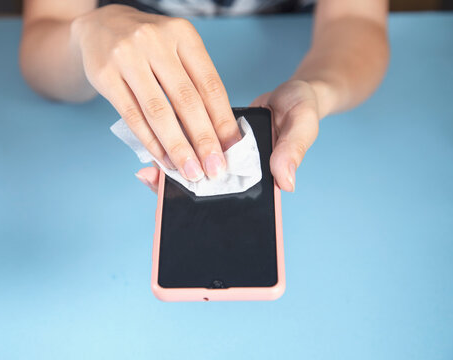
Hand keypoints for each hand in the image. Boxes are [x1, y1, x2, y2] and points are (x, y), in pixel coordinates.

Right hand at [70, 5, 240, 181]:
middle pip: (187, 100)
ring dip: (177, 148)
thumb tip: (217, 134)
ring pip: (159, 112)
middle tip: (214, 169)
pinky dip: (150, 142)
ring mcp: (127, 57)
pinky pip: (132, 116)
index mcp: (183, 35)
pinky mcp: (105, 75)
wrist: (101, 26)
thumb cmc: (149, 47)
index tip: (231, 149)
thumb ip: (195, 84)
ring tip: (190, 171)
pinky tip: (163, 159)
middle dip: (204, 141)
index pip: (210, 85)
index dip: (223, 121)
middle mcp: (156, 42)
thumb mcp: (177, 50)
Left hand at [135, 80, 320, 192]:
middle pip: (208, 189)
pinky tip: (158, 146)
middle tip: (152, 182)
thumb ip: (293, 151)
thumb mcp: (303, 126)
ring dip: (174, 170)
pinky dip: (180, 145)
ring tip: (148, 171)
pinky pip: (197, 146)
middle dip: (180, 191)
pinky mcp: (215, 138)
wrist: (295, 91)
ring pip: (198, 169)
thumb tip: (286, 182)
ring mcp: (225, 155)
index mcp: (259, 177)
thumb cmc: (303, 109)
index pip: (231, 200)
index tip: (182, 205)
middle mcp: (237, 170)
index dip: (207, 206)